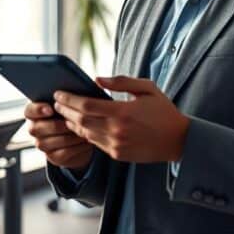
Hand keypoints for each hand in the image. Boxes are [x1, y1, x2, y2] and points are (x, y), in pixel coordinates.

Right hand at [24, 102, 93, 169]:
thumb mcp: (76, 103)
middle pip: (35, 128)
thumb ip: (73, 96)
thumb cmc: (80, 113)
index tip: (50, 109)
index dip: (37, 110)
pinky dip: (75, 147)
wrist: (86, 136)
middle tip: (72, 121)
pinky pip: (61, 153)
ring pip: (47, 142)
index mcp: (38, 112)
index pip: (29, 110)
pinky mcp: (53, 157)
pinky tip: (86, 141)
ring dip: (67, 136)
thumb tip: (88, 82)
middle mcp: (35, 128)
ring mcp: (42, 144)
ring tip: (84, 130)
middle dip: (55, 125)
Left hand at [53, 76, 190, 162]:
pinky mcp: (116, 154)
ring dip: (72, 123)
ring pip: (84, 133)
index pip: (85, 105)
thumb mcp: (148, 89)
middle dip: (65, 110)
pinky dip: (85, 133)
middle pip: (79, 120)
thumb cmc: (163, 111)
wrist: (177, 139)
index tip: (59, 93)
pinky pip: (94, 143)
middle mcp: (116, 130)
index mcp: (123, 111)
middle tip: (57, 103)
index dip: (69, 99)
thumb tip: (97, 79)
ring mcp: (115, 144)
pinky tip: (82, 126)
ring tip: (65, 114)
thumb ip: (122, 82)